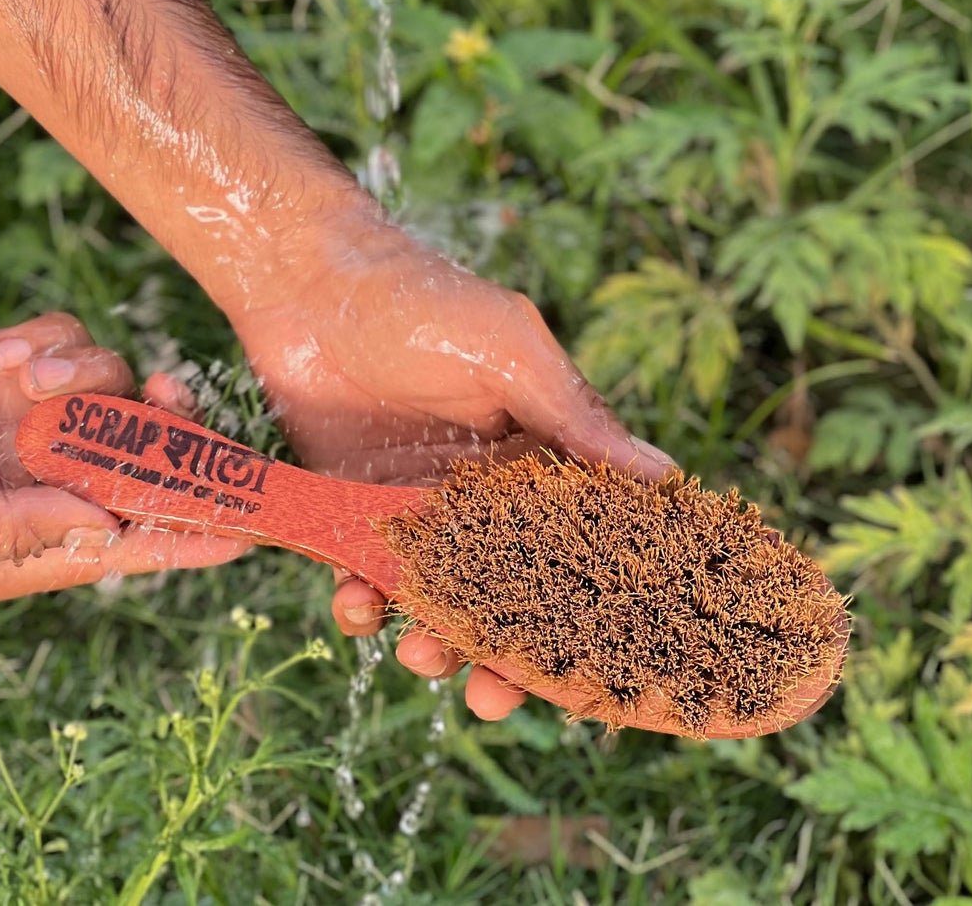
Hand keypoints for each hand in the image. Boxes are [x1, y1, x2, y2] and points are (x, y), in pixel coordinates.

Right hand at [0, 313, 246, 600]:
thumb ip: (11, 536)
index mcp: (22, 542)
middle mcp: (38, 481)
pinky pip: (70, 341)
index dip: (190, 533)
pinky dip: (51, 340)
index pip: (128, 542)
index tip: (249, 525)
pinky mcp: (8, 362)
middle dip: (170, 432)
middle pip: (142, 458)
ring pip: (115, 389)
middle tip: (173, 400)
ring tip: (23, 378)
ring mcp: (26, 418)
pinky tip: (1, 352)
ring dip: (87, 376)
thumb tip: (104, 525)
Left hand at [233, 208, 675, 720]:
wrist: (307, 280)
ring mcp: (422, 504)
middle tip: (494, 691)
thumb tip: (663, 479)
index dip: (594, 608)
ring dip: (435, 638)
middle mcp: (488, 489)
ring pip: (441, 597)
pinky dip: (365, 604)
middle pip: (513, 590)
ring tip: (419, 652)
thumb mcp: (508, 349)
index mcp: (541, 450)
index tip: (598, 669)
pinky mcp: (359, 508)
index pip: (585, 541)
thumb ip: (574, 416)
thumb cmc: (421, 298)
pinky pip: (369, 576)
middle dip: (507, 650)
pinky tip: (357, 606)